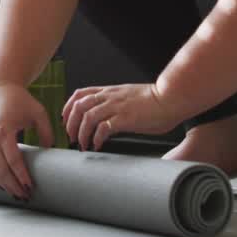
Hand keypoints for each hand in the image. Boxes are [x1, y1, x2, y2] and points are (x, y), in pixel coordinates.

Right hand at [0, 83, 53, 200]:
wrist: (0, 88)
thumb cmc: (20, 100)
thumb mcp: (39, 113)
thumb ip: (47, 132)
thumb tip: (51, 152)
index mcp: (4, 131)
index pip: (13, 160)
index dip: (21, 176)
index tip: (30, 187)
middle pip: (1, 170)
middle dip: (13, 186)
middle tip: (26, 196)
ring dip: (3, 184)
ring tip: (16, 194)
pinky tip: (3, 185)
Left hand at [61, 83, 179, 151]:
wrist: (170, 97)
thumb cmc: (155, 100)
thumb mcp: (129, 97)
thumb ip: (116, 105)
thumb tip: (107, 119)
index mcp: (110, 91)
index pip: (80, 94)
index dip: (68, 107)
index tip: (66, 119)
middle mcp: (110, 97)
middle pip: (79, 106)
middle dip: (70, 123)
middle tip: (71, 137)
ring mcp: (117, 107)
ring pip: (88, 117)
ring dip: (81, 133)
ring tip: (83, 144)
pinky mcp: (125, 118)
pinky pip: (103, 128)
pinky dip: (96, 137)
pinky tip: (98, 145)